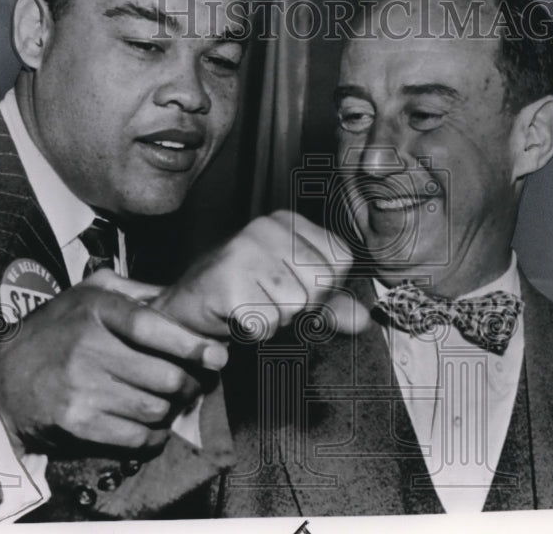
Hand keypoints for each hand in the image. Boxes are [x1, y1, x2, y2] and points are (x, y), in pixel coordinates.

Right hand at [0, 269, 228, 454]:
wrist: (1, 380)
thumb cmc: (55, 330)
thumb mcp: (88, 293)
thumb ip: (135, 291)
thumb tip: (183, 295)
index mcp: (95, 309)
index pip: (153, 327)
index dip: (191, 344)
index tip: (217, 356)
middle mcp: (87, 347)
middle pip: (164, 375)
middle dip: (189, 383)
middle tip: (193, 384)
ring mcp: (81, 388)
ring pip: (155, 408)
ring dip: (172, 410)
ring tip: (171, 402)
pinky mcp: (77, 422)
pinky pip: (134, 436)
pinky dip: (152, 437)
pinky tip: (152, 428)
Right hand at [155, 210, 368, 341]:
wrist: (188, 308)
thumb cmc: (245, 296)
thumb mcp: (296, 295)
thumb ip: (332, 306)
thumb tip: (365, 320)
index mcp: (288, 221)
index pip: (341, 261)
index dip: (324, 288)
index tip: (291, 286)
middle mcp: (266, 227)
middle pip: (320, 285)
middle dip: (299, 307)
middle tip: (268, 300)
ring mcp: (244, 250)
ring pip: (295, 305)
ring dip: (276, 319)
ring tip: (252, 306)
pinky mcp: (227, 281)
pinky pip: (267, 322)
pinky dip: (256, 330)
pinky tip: (237, 315)